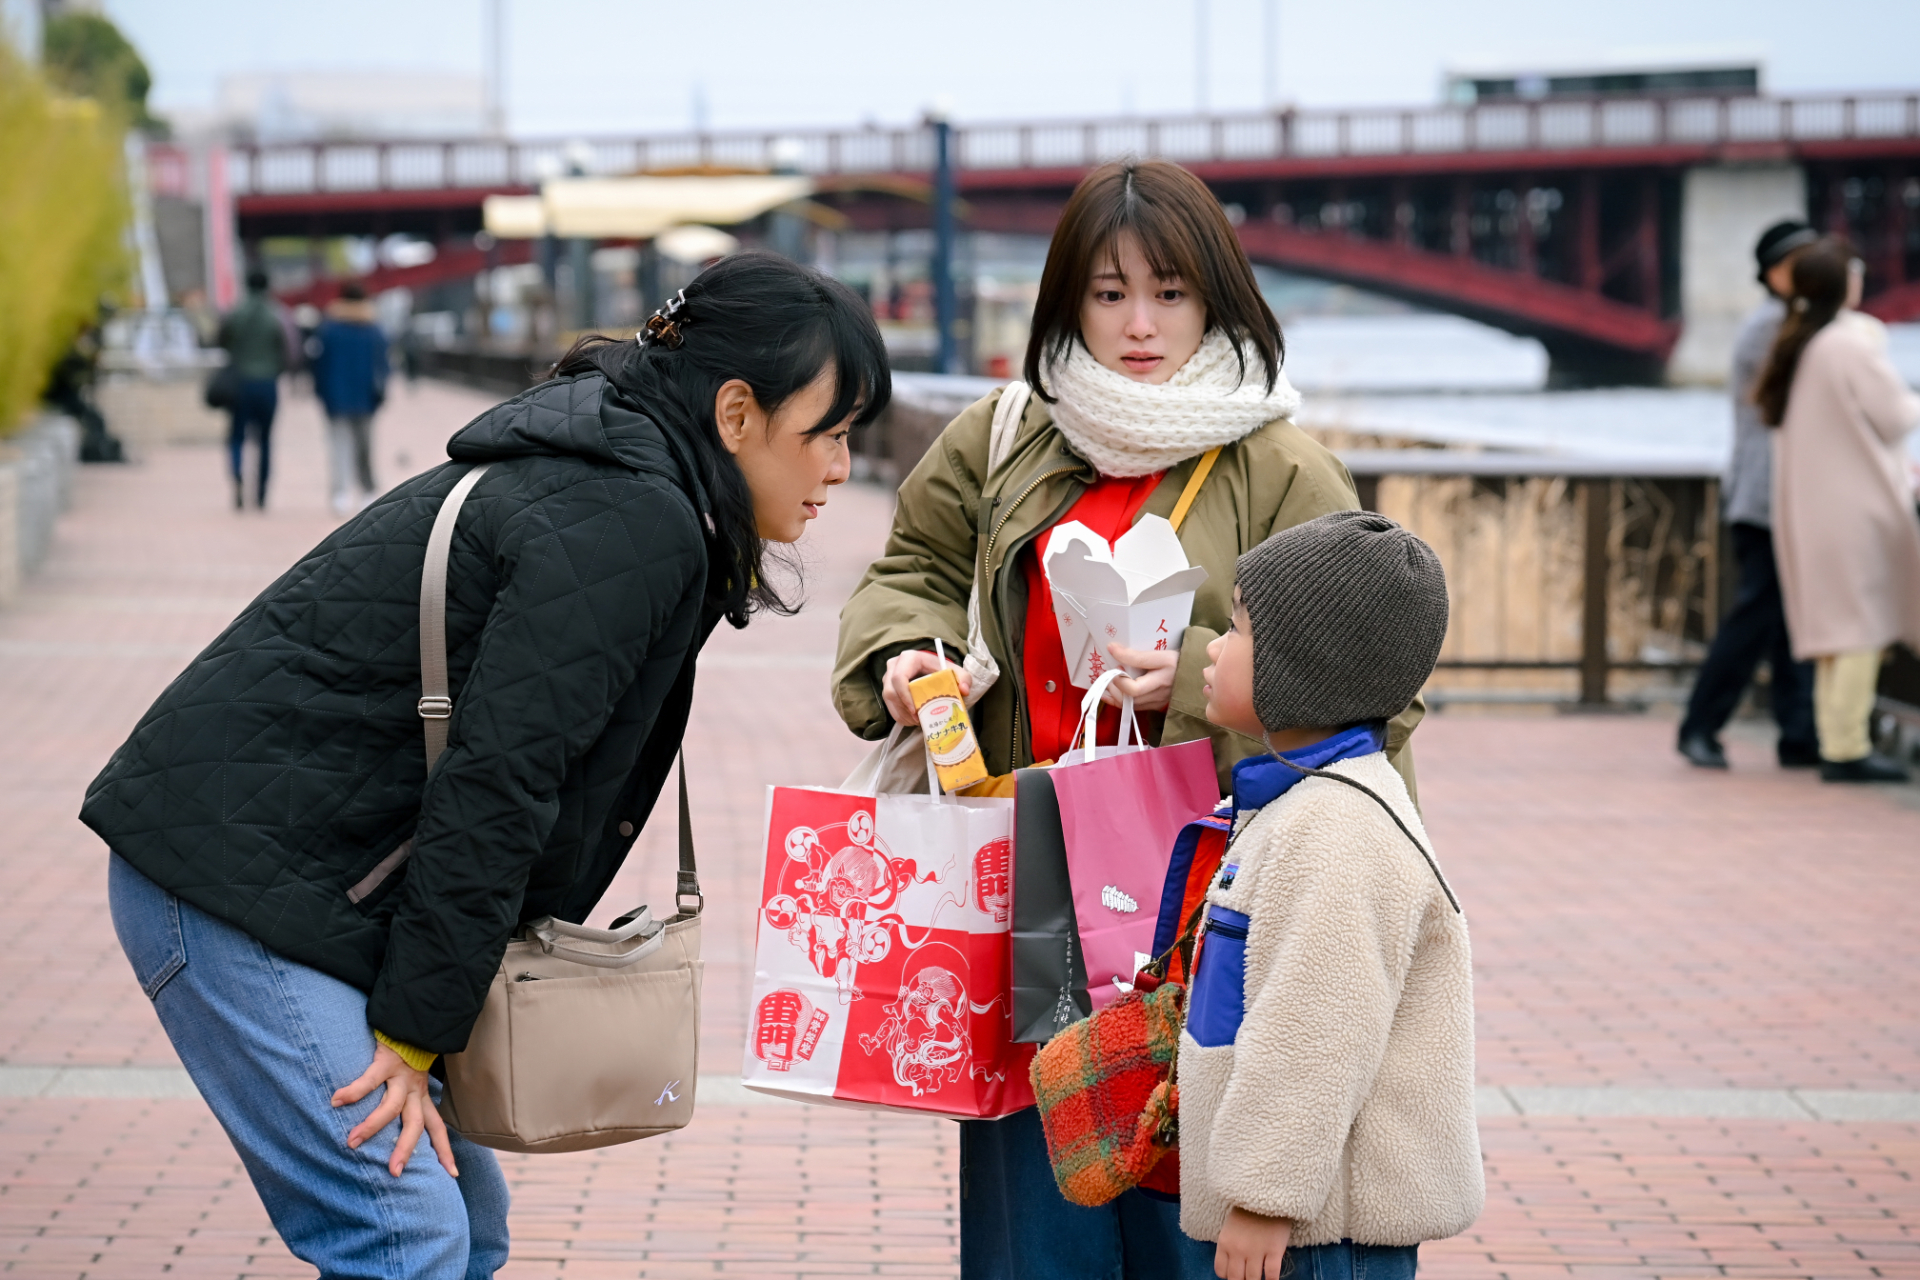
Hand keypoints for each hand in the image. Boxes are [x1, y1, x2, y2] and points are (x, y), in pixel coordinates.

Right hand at [331, 1042, 458, 1178]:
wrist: (412, 1019)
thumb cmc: (407, 1053)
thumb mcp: (413, 1080)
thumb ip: (408, 1100)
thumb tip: (394, 1127)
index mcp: (421, 1097)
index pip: (438, 1128)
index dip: (444, 1150)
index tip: (453, 1175)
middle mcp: (415, 1090)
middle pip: (415, 1124)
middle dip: (406, 1149)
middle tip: (395, 1172)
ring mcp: (402, 1076)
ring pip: (391, 1106)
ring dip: (373, 1126)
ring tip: (352, 1142)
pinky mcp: (387, 1061)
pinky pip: (369, 1079)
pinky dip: (354, 1090)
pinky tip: (337, 1100)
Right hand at [881, 647, 969, 726]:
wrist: (932, 667)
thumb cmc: (942, 670)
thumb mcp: (955, 672)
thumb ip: (964, 678)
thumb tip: (964, 690)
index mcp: (909, 658)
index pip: (899, 678)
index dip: (905, 696)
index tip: (916, 711)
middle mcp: (894, 665)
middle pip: (890, 691)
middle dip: (904, 709)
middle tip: (918, 720)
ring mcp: (888, 677)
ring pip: (888, 700)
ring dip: (902, 714)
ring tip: (917, 722)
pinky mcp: (887, 687)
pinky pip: (888, 705)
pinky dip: (900, 716)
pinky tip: (912, 721)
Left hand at [1104, 643, 1177, 712]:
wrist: (1192, 675)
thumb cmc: (1176, 661)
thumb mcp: (1159, 654)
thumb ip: (1136, 655)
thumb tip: (1112, 648)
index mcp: (1163, 677)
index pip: (1135, 687)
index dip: (1119, 678)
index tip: (1115, 662)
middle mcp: (1160, 692)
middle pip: (1130, 697)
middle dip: (1113, 686)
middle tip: (1108, 672)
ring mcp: (1157, 702)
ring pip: (1129, 705)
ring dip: (1114, 693)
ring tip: (1108, 680)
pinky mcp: (1155, 706)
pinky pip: (1133, 707)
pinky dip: (1119, 700)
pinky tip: (1111, 691)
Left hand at [1214, 1207, 1290, 1279]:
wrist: (1268, 1194)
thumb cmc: (1249, 1211)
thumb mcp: (1230, 1227)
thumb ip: (1229, 1246)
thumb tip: (1233, 1266)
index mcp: (1224, 1242)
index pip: (1221, 1271)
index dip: (1229, 1276)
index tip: (1237, 1273)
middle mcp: (1237, 1249)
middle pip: (1236, 1278)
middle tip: (1248, 1277)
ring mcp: (1256, 1251)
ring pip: (1253, 1279)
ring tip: (1260, 1278)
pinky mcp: (1274, 1250)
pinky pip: (1271, 1274)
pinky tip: (1272, 1279)